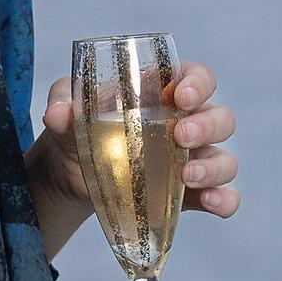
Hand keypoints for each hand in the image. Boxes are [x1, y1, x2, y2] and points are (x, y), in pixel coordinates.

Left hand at [37, 58, 241, 218]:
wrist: (68, 175)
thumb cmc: (75, 128)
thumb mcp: (64, 110)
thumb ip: (62, 103)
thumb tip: (57, 114)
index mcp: (161, 93)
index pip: (196, 78)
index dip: (198, 83)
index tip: (182, 96)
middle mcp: (185, 123)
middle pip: (220, 118)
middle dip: (207, 126)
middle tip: (181, 137)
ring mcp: (191, 160)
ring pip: (224, 158)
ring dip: (215, 167)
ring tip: (187, 176)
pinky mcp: (188, 194)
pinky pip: (221, 196)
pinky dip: (224, 199)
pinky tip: (212, 202)